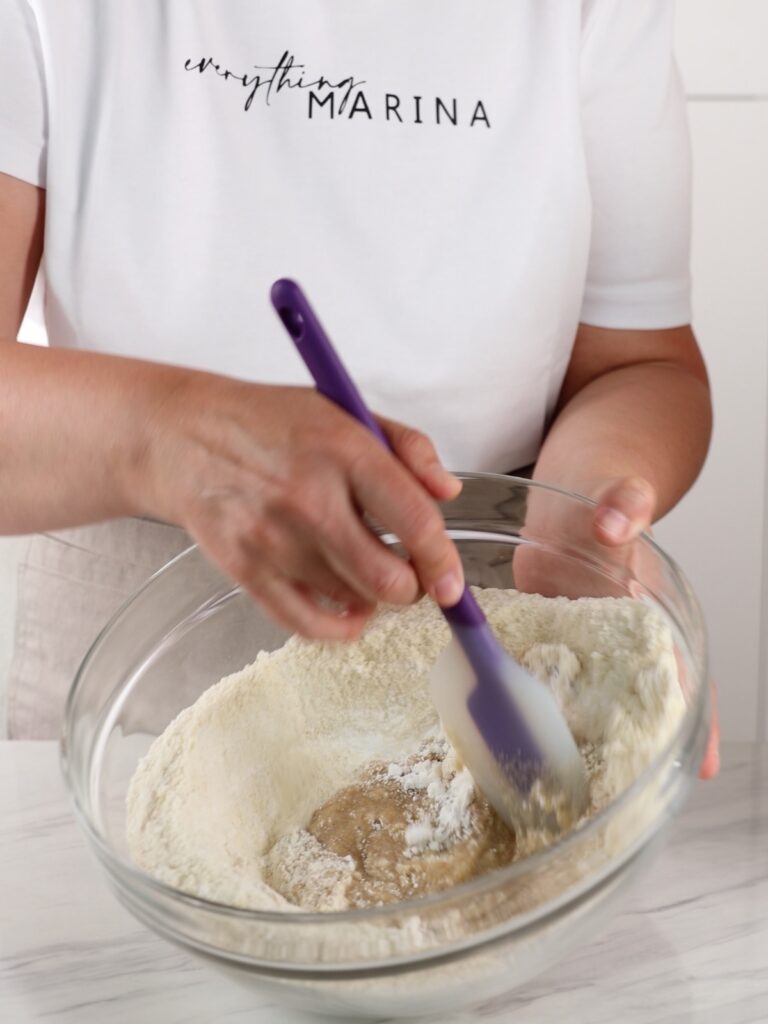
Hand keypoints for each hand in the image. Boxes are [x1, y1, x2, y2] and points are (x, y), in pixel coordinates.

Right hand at [135, 375, 463, 639]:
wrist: (180, 436)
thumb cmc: (270, 422)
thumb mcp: (345, 410)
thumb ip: (408, 447)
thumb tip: (449, 493)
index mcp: (344, 450)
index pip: (413, 520)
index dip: (443, 562)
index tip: (453, 584)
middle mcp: (309, 497)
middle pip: (387, 579)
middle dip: (412, 588)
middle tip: (408, 575)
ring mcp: (274, 538)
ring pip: (353, 602)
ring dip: (372, 598)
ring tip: (364, 572)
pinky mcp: (245, 569)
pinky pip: (307, 624)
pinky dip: (338, 627)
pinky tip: (347, 610)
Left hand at [514, 473, 719, 778]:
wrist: (563, 502)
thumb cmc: (600, 500)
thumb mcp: (616, 496)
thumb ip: (623, 503)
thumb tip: (616, 521)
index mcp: (651, 614)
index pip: (684, 672)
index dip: (698, 718)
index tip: (707, 764)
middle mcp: (621, 643)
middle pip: (642, 704)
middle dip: (642, 748)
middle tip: (630, 796)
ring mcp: (583, 651)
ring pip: (592, 705)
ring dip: (585, 742)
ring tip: (572, 789)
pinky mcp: (544, 649)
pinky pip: (542, 684)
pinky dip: (535, 711)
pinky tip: (518, 741)